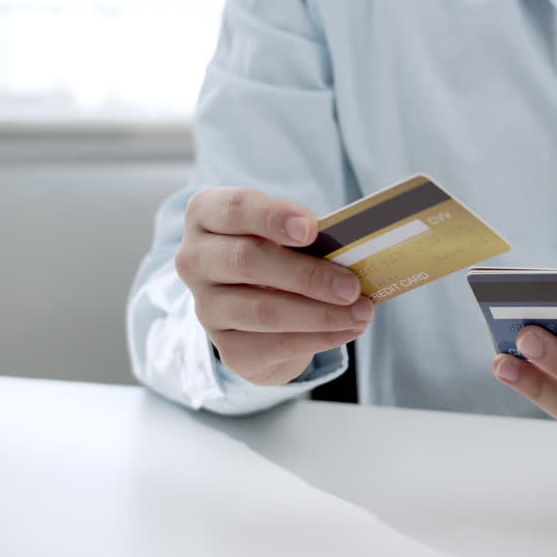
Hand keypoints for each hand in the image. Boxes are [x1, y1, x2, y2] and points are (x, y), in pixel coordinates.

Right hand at [175, 187, 373, 384]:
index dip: (272, 216)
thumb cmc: (277, 253)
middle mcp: (195, 260)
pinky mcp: (228, 348)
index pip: (234, 208)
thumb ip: (305, 234)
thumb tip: (351, 249)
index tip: (311, 228)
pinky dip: (320, 337)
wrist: (258, 308)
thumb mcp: (284, 232)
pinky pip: (276, 344)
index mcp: (206, 215)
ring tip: (361, 311)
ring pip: (264, 310)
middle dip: (308, 274)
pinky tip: (348, 330)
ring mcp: (207, 308)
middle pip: (247, 261)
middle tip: (352, 285)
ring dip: (321, 313)